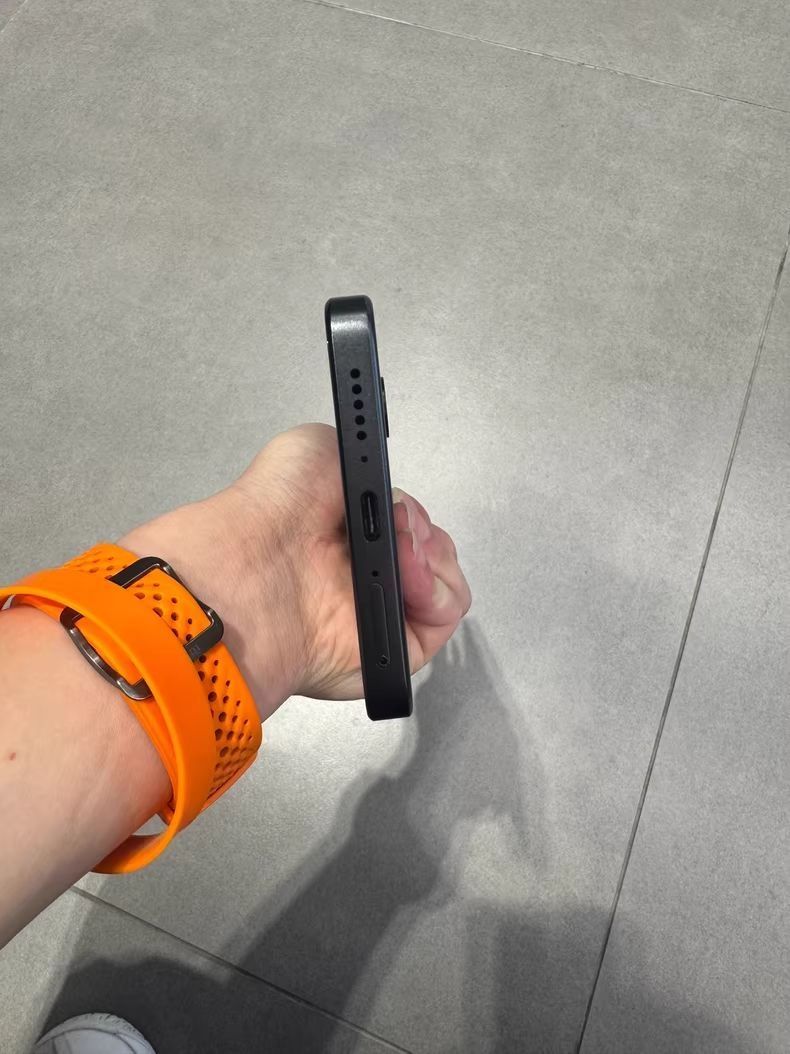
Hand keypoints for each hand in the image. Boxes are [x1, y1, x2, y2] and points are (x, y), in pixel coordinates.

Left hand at [119, 424, 470, 719]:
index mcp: (344, 536)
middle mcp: (364, 575)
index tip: (394, 502)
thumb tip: (375, 476)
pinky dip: (437, 586)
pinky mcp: (402, 643)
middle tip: (394, 523)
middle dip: (421, 528)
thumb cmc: (274, 509)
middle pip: (432, 549)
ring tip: (396, 549)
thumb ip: (353, 452)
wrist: (257, 567)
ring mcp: (385, 609)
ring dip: (431, 553)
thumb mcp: (311, 448)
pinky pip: (448, 610)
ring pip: (447, 578)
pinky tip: (405, 573)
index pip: (405, 524)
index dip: (409, 509)